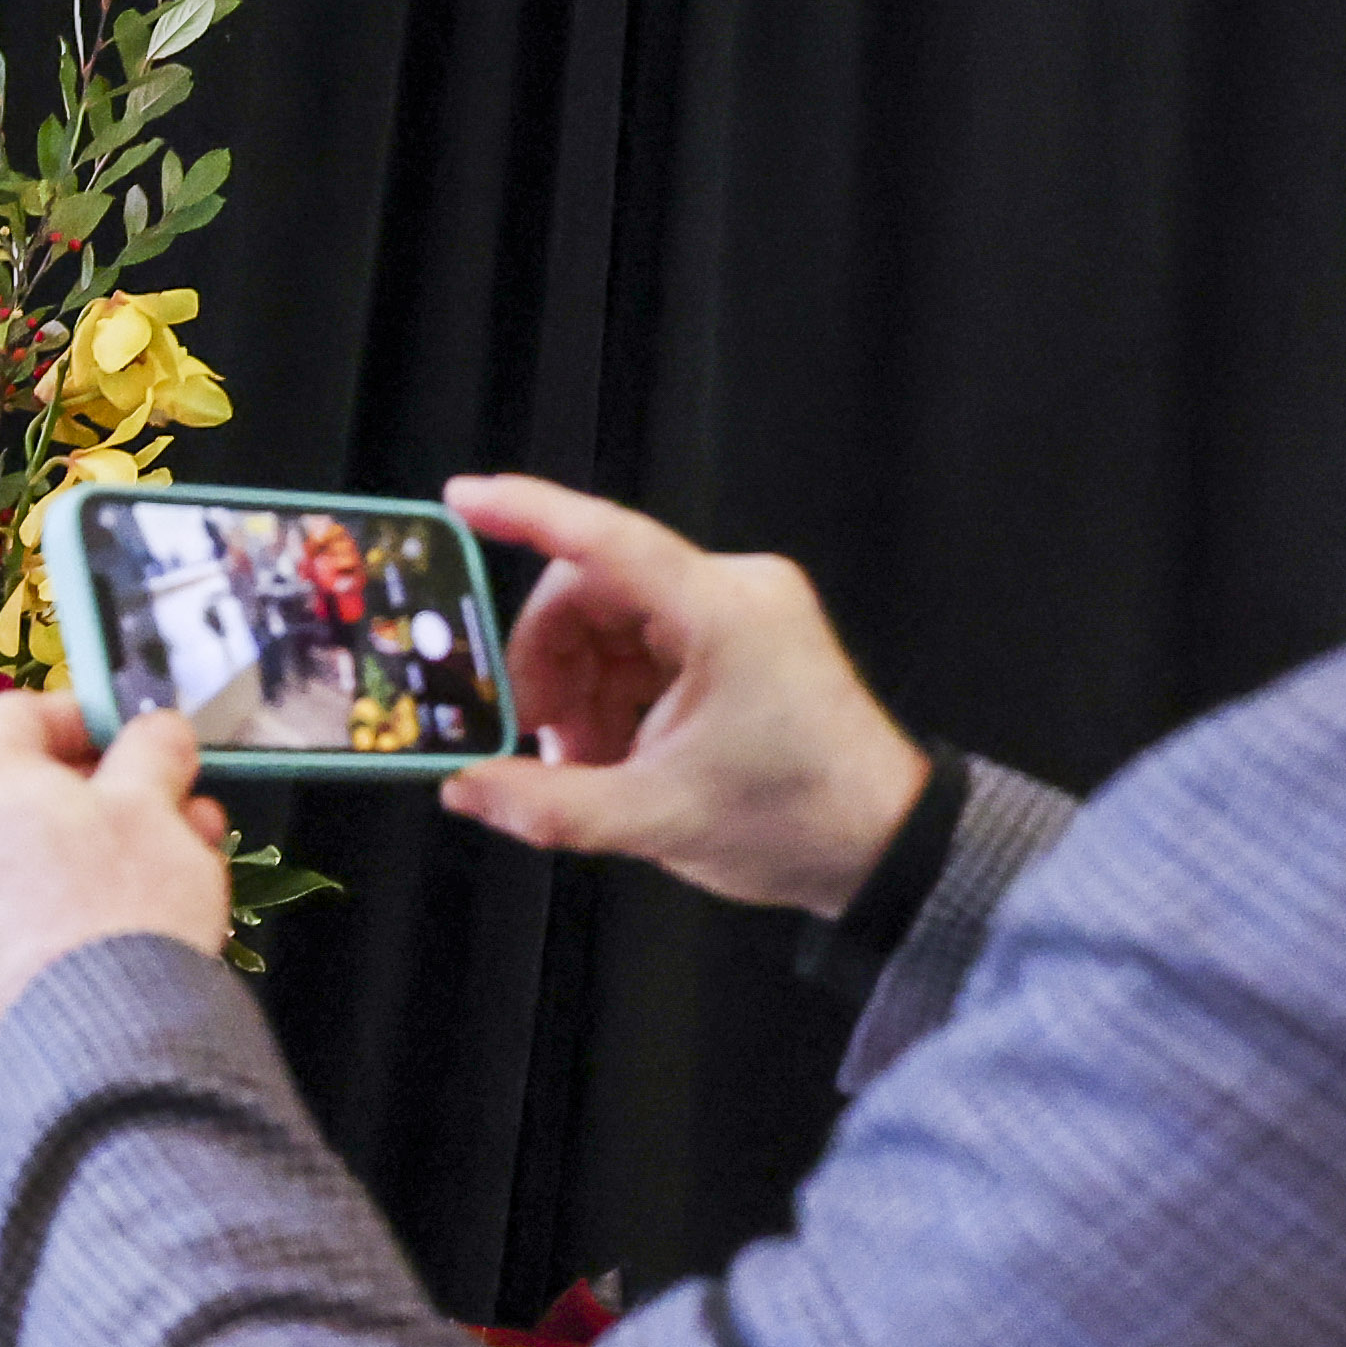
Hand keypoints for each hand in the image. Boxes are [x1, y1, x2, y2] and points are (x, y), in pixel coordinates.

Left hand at [0, 694, 230, 1045]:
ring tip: (167, 866)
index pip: (19, 714)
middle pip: (14, 790)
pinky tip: (115, 923)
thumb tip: (157, 732)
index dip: (86, 717)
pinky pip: (3, 917)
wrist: (99, 1045)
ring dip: (87, 851)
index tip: (136, 737)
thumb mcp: (155, 807)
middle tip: (166, 806)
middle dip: (100, 794)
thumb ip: (153, 751)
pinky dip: (53, 906)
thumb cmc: (123, 905)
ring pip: (14, 858)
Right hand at [434, 474, 926, 912]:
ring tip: (583, 764)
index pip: (606, 541)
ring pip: (611, 622)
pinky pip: (644, 645)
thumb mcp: (656, 818)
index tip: (463, 500)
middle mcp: (734, 592)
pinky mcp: (739, 636)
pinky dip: (613, 697)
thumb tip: (466, 787)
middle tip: (534, 739)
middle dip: (549, 666)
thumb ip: (548, 803)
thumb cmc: (799, 821)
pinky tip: (615, 754)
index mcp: (724, 615)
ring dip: (579, 690)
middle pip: (594, 592)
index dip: (527, 514)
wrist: (883, 846)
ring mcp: (739, 611)